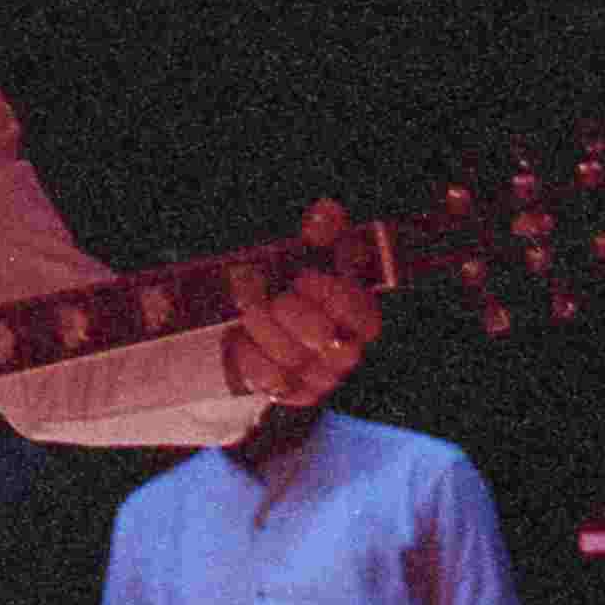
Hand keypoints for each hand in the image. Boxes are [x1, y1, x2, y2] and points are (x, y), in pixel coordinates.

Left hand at [222, 200, 383, 405]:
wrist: (262, 328)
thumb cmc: (295, 286)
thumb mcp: (311, 253)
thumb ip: (323, 232)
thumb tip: (325, 211)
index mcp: (361, 317)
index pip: (362, 317)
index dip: (333, 297)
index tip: (304, 277)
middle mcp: (345, 351)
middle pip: (323, 340)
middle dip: (290, 311)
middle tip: (269, 293)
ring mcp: (319, 377)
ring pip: (291, 360)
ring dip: (262, 328)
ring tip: (248, 305)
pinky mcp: (290, 394)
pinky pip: (268, 381)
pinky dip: (250, 356)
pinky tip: (242, 337)